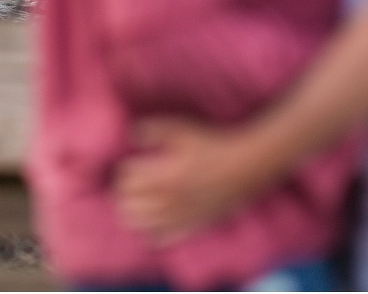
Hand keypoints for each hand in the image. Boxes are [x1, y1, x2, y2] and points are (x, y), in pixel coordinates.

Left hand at [115, 117, 256, 240]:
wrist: (244, 166)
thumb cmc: (213, 145)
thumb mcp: (184, 129)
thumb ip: (155, 129)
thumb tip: (132, 134)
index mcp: (163, 176)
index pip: (126, 181)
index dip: (123, 172)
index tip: (129, 164)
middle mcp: (167, 200)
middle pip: (128, 206)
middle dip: (123, 194)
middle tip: (128, 183)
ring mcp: (177, 216)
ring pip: (141, 225)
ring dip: (132, 214)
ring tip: (135, 202)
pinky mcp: (189, 226)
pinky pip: (160, 238)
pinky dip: (150, 232)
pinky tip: (153, 220)